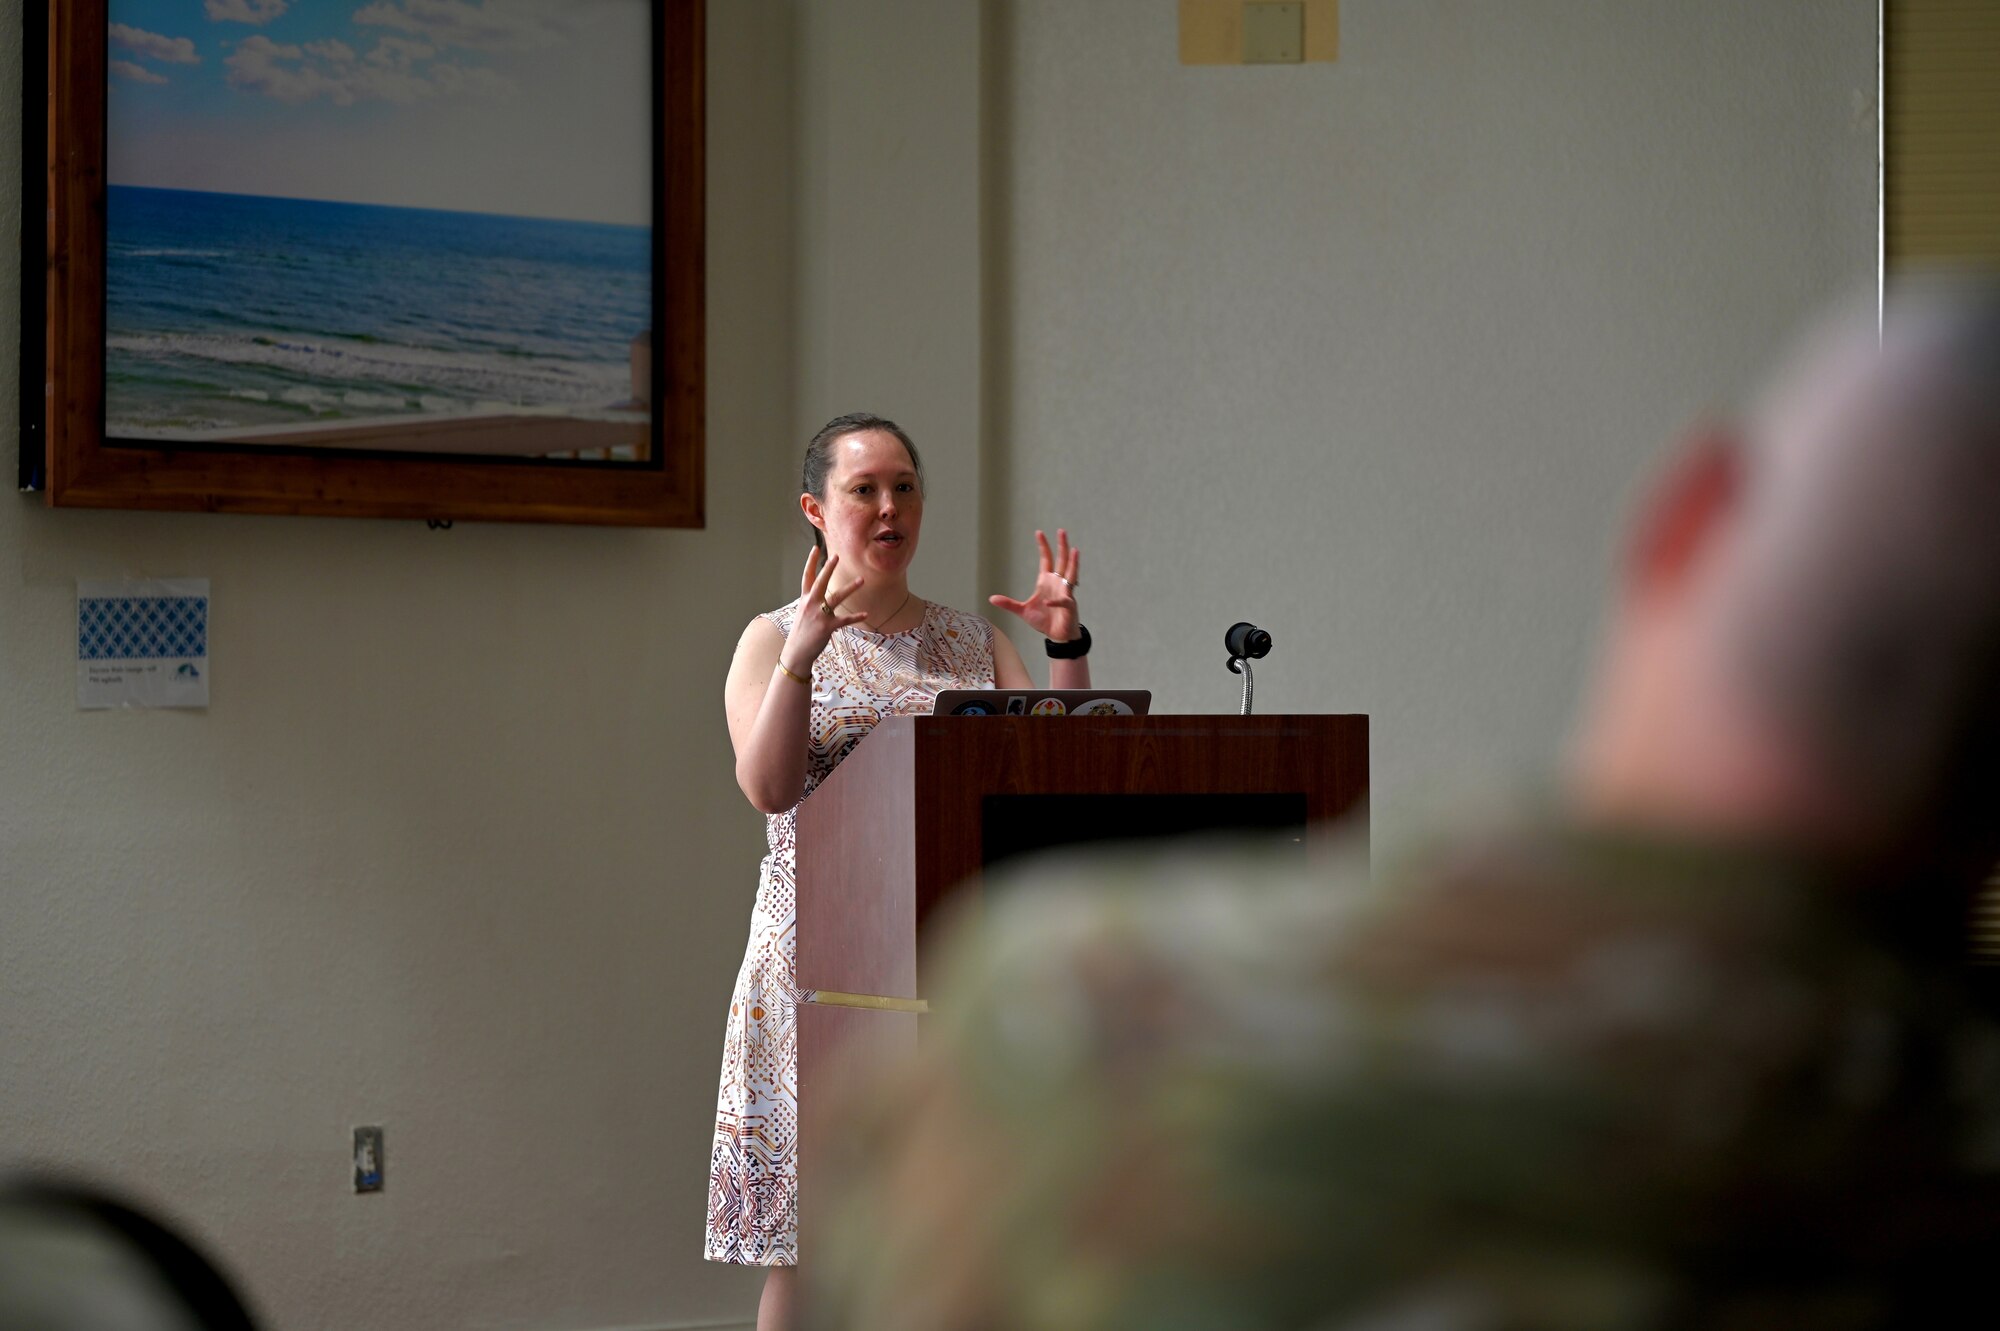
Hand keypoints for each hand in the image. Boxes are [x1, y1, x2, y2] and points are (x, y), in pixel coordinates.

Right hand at [788, 547, 868, 663]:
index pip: (807, 576)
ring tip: (861, 580)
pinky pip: (844, 620)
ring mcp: (819, 615)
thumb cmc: (802, 632)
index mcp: (805, 599)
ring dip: (850, 588)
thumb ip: (811, 602)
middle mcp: (810, 604)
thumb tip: (819, 594)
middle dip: (828, 568)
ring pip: (836, 597)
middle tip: (836, 556)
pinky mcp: (827, 627)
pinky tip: (866, 613)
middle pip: (820, 582)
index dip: (811, 562)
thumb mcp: (803, 613)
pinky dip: (855, 617)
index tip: (816, 548)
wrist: (796, 652)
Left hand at [989, 528, 1079, 641]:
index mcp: (1046, 581)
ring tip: (1075, 550)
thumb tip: (991, 598)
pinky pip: (1063, 601)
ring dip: (1073, 562)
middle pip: (1061, 560)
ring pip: (1071, 573)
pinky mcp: (1069, 605)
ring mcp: (1065, 593)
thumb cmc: (1043, 621)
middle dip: (1061, 546)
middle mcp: (1057, 583)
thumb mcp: (1022, 611)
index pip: (1046, 559)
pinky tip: (1048, 603)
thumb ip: (1009, 604)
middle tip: (1061, 531)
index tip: (1039, 533)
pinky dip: (1056, 602)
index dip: (1043, 546)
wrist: (1057, 636)